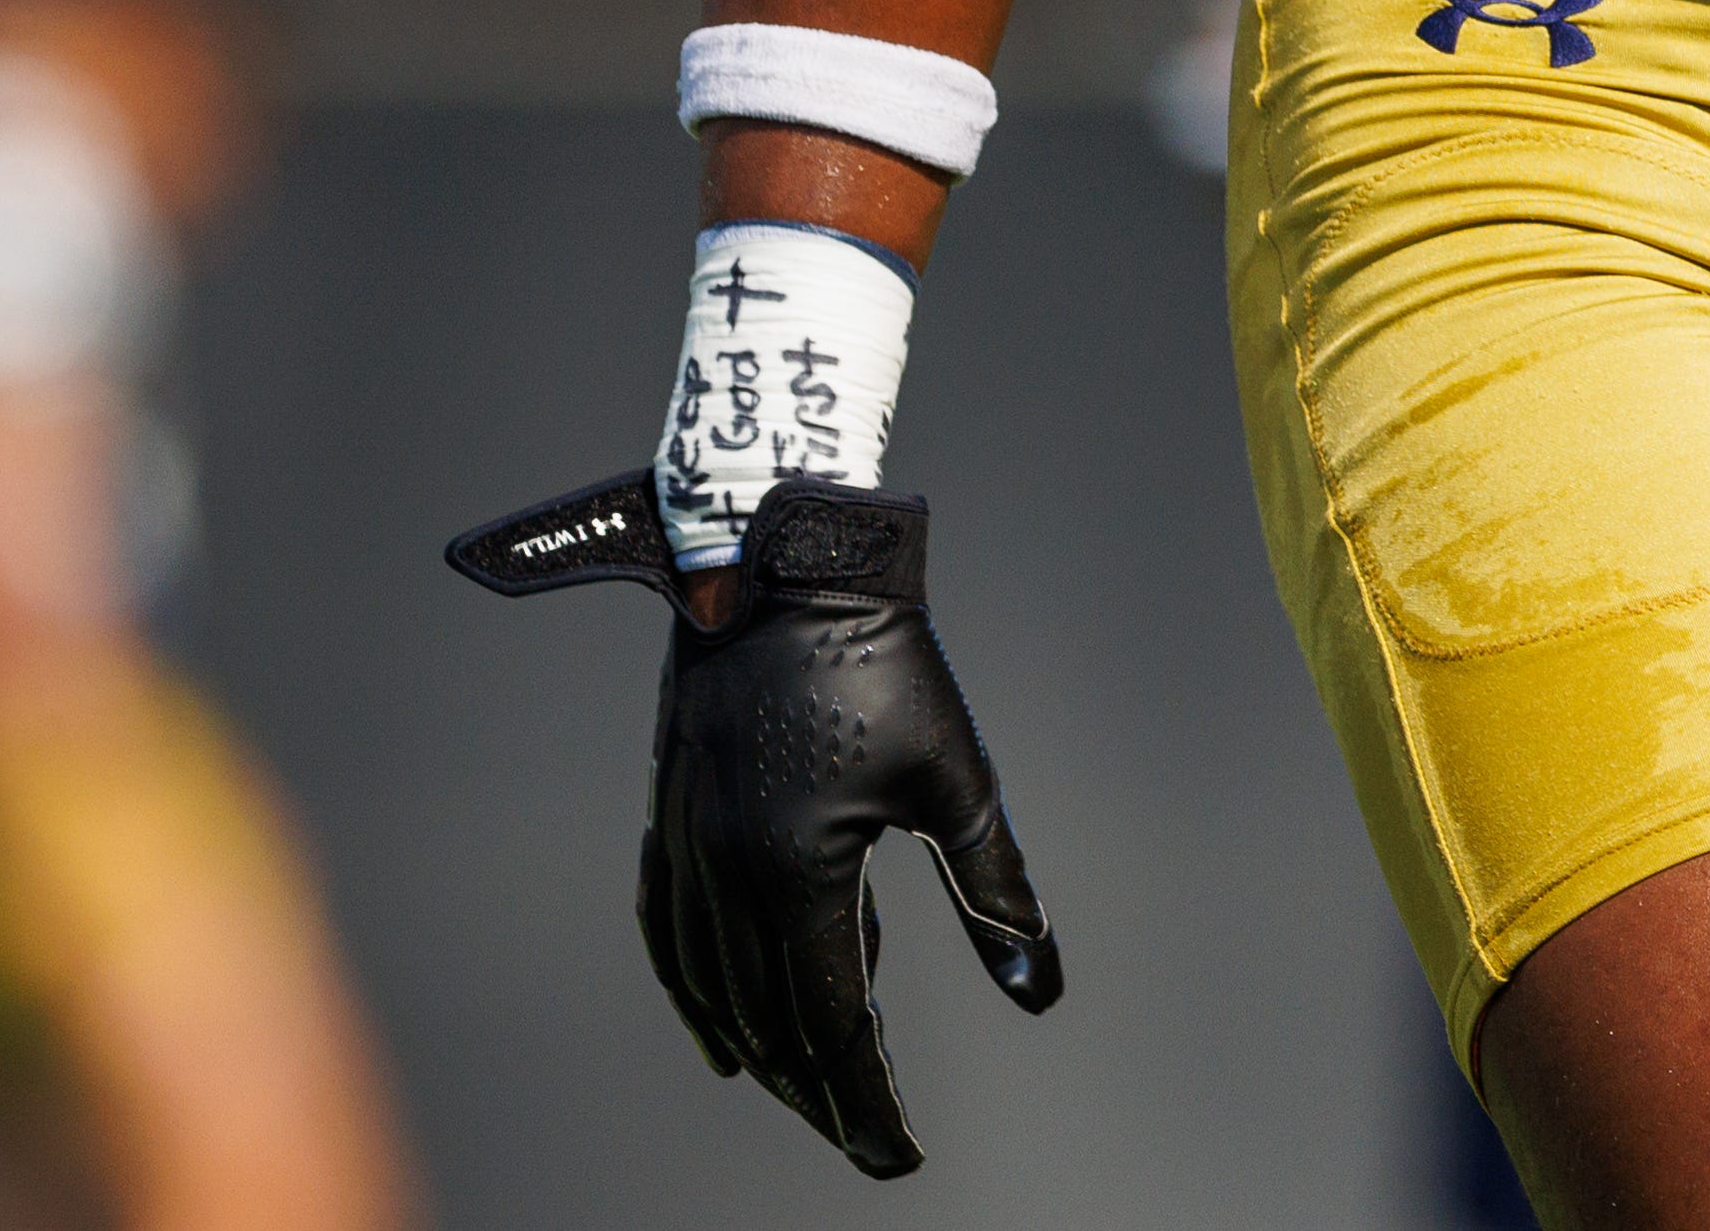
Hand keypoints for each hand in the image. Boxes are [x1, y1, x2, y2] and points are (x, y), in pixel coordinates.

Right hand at [451, 471, 1060, 1176]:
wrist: (790, 552)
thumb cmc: (887, 658)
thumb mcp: (958, 782)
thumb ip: (996, 895)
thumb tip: (1040, 990)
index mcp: (798, 871)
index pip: (832, 1023)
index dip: (866, 1102)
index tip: (899, 1156)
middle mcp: (727, 870)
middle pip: (768, 1023)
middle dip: (821, 1094)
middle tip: (866, 1139)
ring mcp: (687, 841)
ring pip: (714, 989)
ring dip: (762, 1055)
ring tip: (813, 1096)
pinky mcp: (669, 809)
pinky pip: (669, 933)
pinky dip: (696, 998)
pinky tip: (722, 1039)